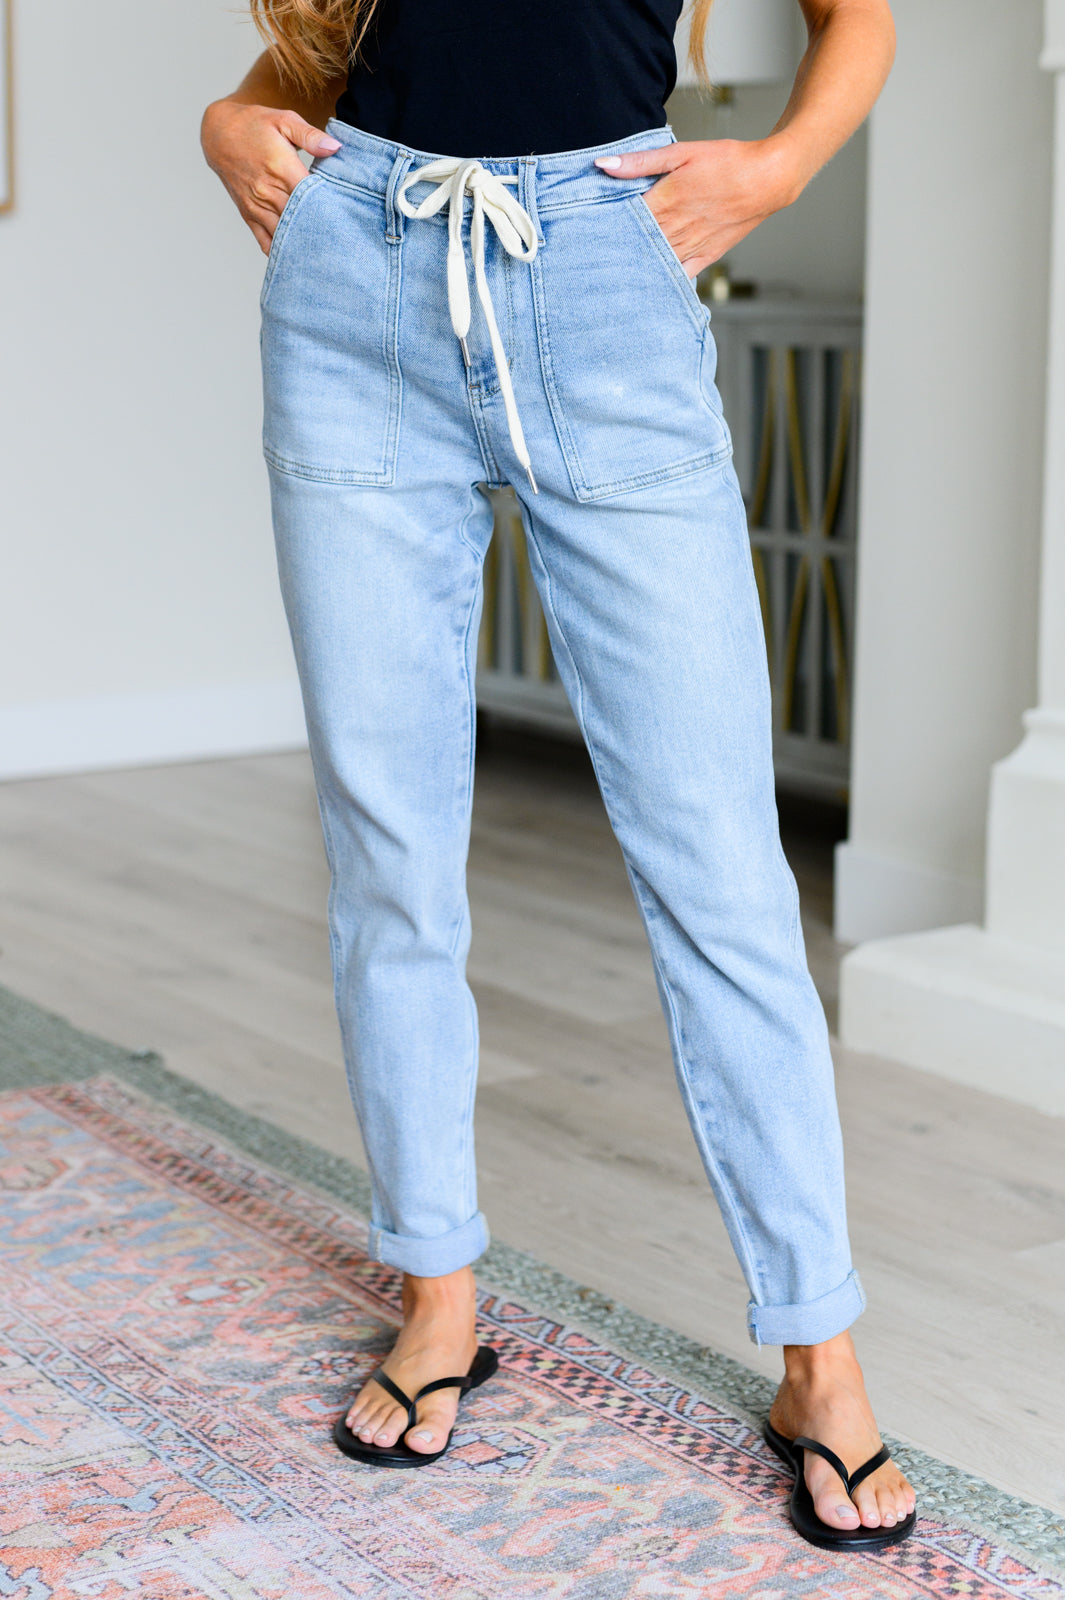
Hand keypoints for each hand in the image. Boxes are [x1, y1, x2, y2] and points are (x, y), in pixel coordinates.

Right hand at [200, 101, 340, 254]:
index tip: (345, 212)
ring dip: (303, 243)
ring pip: (285, 235)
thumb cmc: (254, 124)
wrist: (217, 133)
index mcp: (281, 169)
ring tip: (325, 252)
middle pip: (301, 220)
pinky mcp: (249, 215)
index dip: (330, 206)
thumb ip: (310, 135)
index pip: (312, 197)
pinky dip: (281, 251)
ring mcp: (257, 206)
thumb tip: (335, 147)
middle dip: (322, 229)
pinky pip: (265, 241)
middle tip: (342, 238)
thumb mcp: (283, 120)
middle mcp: (268, 192)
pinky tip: (297, 256)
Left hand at [595, 139, 800, 279]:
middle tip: (588, 263)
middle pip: (636, 245)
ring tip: (610, 278)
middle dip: (614, 252)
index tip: (585, 235)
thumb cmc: (728, 161)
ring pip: (654, 262)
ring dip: (634, 269)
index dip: (604, 229)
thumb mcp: (681, 152)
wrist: (769, 179)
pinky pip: (679, 274)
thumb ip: (640, 162)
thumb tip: (604, 165)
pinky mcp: (706, 255)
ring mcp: (691, 245)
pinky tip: (647, 288)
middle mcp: (675, 228)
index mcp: (665, 201)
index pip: (624, 221)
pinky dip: (663, 280)